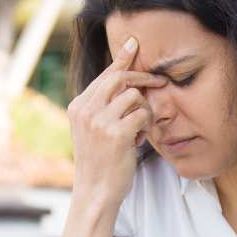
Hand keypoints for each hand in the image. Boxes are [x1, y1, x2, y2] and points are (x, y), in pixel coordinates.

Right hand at [66, 36, 166, 207]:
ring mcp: (99, 122)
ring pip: (134, 97)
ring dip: (144, 112)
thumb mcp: (93, 130)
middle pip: (120, 78)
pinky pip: (143, 115)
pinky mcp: (116, 134)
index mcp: (77, 107)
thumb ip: (103, 105)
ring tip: (137, 131)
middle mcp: (85, 111)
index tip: (135, 43)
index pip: (104, 76)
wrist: (95, 192)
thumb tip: (122, 76)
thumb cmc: (99, 162)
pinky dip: (145, 127)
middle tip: (159, 82)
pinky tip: (137, 142)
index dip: (122, 59)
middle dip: (143, 78)